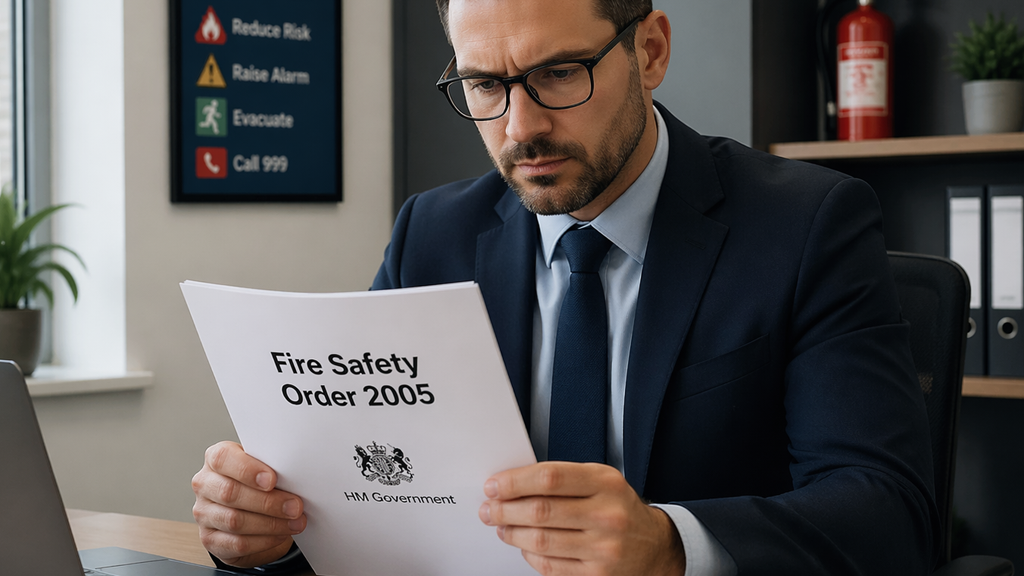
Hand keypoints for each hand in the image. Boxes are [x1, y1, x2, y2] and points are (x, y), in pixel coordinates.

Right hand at [191, 441, 305, 567]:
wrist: (248, 511)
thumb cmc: (257, 483)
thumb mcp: (263, 467)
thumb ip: (271, 467)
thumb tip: (296, 476)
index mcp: (216, 459)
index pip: (223, 459)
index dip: (248, 470)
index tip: (272, 480)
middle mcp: (205, 484)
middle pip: (230, 493)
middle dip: (268, 502)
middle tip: (295, 506)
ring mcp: (204, 513)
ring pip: (234, 520)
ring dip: (270, 523)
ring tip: (294, 522)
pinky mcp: (210, 539)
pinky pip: (236, 543)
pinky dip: (263, 540)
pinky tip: (280, 535)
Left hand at [479, 462, 685, 574]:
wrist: (655, 546)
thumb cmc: (618, 508)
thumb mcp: (600, 481)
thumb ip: (562, 478)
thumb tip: (512, 484)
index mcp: (606, 483)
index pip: (550, 478)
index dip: (514, 481)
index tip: (494, 485)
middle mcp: (607, 515)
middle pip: (541, 511)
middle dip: (505, 509)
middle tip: (488, 508)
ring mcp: (603, 549)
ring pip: (541, 541)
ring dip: (512, 533)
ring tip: (501, 525)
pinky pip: (549, 566)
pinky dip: (529, 555)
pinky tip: (523, 545)